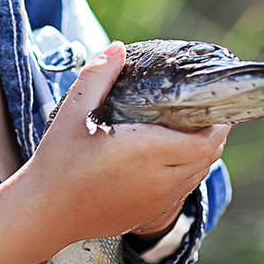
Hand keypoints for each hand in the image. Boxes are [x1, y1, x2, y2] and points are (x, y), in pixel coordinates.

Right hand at [0, 42, 228, 263]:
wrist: (45, 213)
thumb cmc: (59, 161)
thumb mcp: (75, 111)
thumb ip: (99, 75)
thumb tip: (119, 48)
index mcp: (149, 152)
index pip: (207, 141)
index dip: (218, 124)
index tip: (213, 105)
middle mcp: (160, 180)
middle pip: (209, 158)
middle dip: (212, 135)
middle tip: (202, 114)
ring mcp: (156, 202)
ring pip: (197, 177)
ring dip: (200, 155)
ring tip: (187, 133)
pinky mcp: (147, 215)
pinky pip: (180, 193)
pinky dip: (185, 174)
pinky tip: (166, 159)